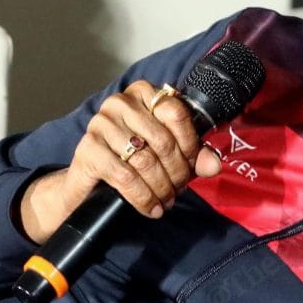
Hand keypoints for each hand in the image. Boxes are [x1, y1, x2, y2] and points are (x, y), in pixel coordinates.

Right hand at [18, 81, 221, 243]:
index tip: (193, 166)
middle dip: (177, 172)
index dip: (190, 144)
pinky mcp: (88, 149)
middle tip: (178, 190)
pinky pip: (126, 177)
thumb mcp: (167, 156)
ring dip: (161, 188)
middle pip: (163, 140)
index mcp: (143, 94)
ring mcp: (101, 124)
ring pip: (146, 161)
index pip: (176, 113)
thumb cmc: (131, 162)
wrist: (88, 184)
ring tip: (166, 201)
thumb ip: (194, 156)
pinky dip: (143, 198)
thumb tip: (214, 164)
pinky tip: (151, 208)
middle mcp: (120, 103)